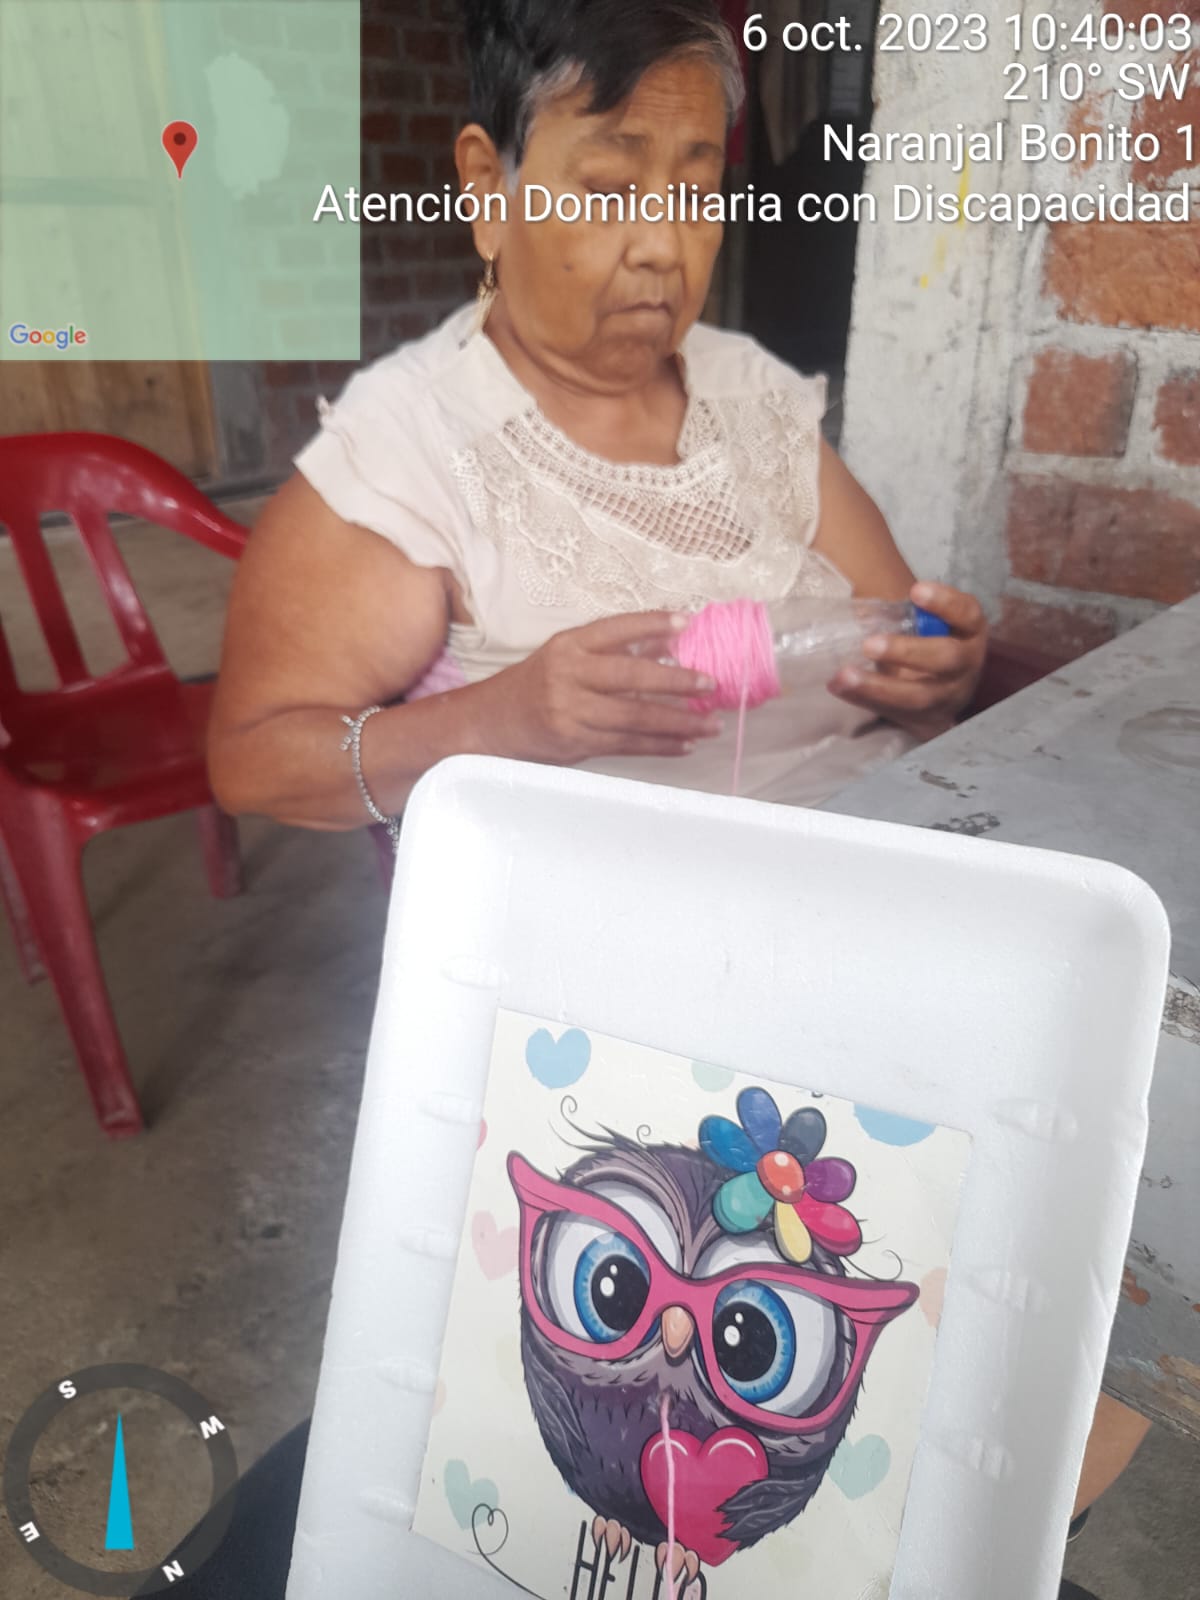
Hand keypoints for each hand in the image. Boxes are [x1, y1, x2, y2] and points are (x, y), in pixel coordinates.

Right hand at [474, 611, 723, 763]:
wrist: (493, 724)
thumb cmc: (537, 685)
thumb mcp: (566, 657)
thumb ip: (612, 652)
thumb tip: (668, 646)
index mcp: (568, 646)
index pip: (615, 629)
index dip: (652, 623)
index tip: (687, 622)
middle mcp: (569, 676)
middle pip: (631, 676)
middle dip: (676, 681)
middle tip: (709, 684)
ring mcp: (571, 712)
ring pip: (634, 717)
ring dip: (678, 722)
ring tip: (710, 724)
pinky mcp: (576, 742)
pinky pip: (627, 745)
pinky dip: (660, 746)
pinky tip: (685, 744)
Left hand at [829, 582, 987, 739]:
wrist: (943, 694)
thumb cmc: (929, 644)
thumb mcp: (928, 625)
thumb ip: (904, 615)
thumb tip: (858, 609)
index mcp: (969, 632)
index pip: (966, 613)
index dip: (945, 602)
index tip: (915, 590)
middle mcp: (966, 664)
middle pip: (945, 658)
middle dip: (907, 651)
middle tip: (869, 645)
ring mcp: (948, 696)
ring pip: (918, 696)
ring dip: (878, 686)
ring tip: (845, 676)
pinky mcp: (927, 721)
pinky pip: (896, 713)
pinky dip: (864, 699)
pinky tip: (840, 688)